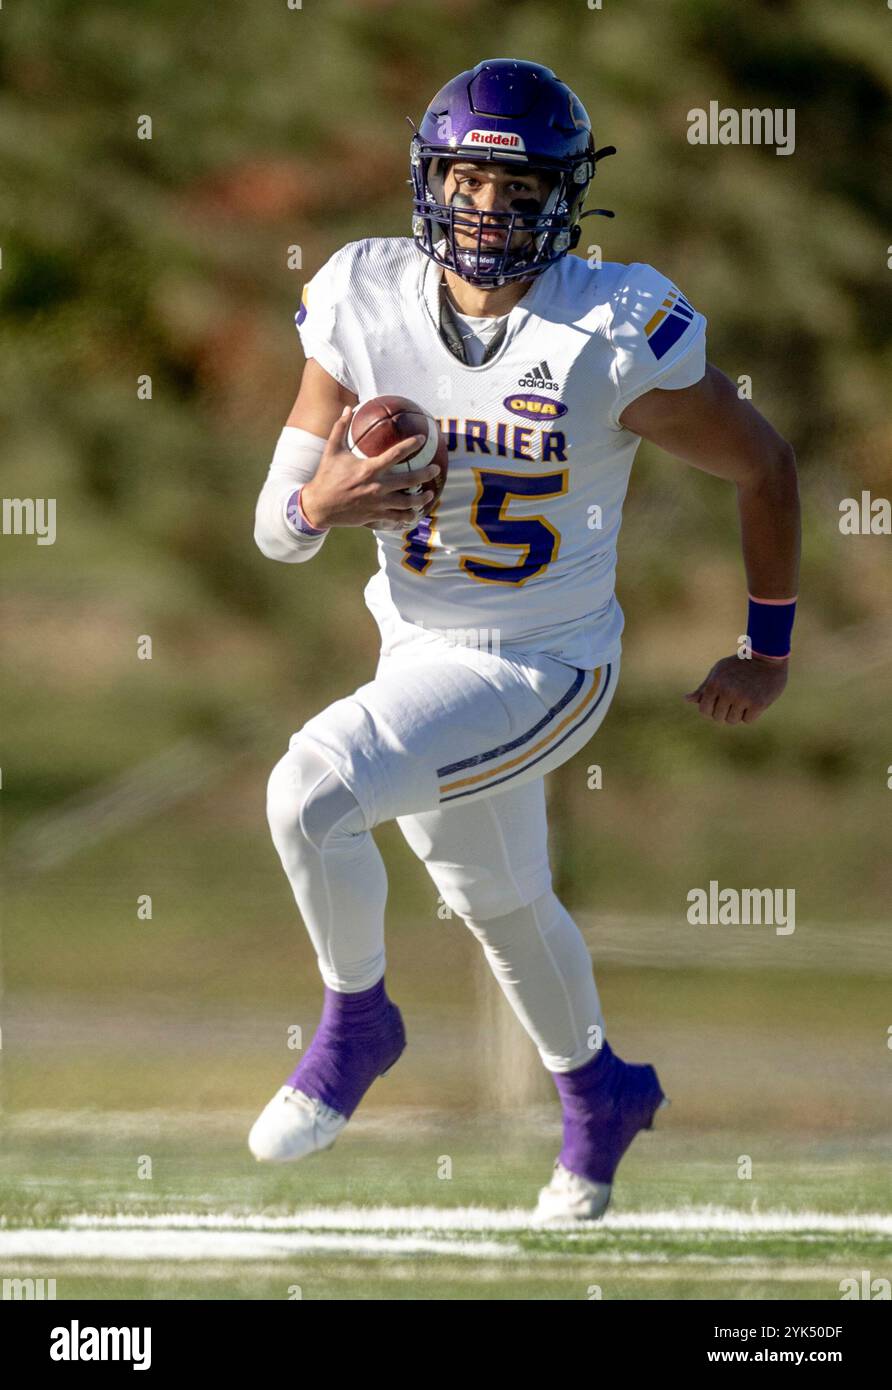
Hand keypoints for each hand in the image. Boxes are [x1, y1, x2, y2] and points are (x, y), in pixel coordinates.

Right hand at [300, 407, 440, 530]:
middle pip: (409, 480)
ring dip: (421, 499)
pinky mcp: (375, 516)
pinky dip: (407, 516)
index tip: (422, 438)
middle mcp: (377, 487)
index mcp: (369, 469)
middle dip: (426, 474)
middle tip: (435, 469)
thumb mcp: (332, 450)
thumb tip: (347, 408)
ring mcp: (377, 504)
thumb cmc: (326, 476)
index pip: (395, 454)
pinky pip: (397, 517)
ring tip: (429, 494)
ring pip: (407, 503)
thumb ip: (340, 428)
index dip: (411, 444)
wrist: (318, 506)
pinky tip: (414, 514)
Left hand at [684, 653, 787, 723]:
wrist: (768, 656)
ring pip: (732, 721)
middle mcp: (727, 692)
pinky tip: (754, 701)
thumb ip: (703, 688)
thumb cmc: (739, 664)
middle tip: (734, 700)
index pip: (704, 711)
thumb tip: (686, 699)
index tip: (719, 704)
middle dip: (724, 712)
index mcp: (714, 684)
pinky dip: (751, 714)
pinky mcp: (758, 703)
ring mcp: (742, 698)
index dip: (711, 710)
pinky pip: (748, 721)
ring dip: (738, 714)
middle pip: (718, 718)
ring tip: (744, 699)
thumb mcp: (718, 671)